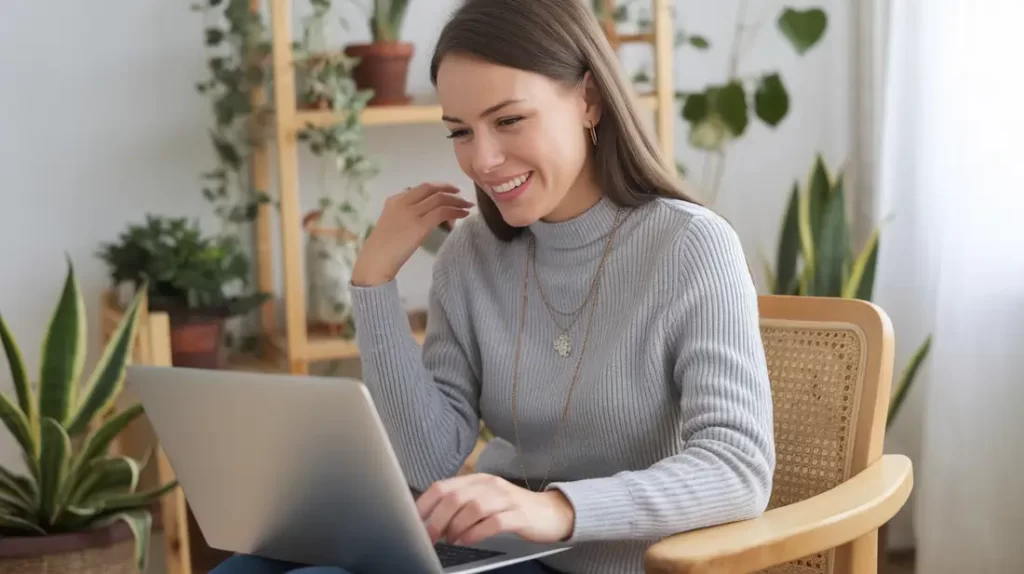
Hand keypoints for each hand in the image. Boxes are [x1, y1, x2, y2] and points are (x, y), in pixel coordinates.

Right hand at [351, 183, 472, 285]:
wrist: (376, 260)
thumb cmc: (384, 247)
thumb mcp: (392, 222)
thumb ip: (406, 213)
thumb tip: (428, 212)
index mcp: (395, 200)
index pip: (422, 188)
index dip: (439, 187)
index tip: (450, 191)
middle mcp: (403, 202)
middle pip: (432, 189)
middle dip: (449, 189)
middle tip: (461, 195)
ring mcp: (412, 212)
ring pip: (440, 199)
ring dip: (457, 201)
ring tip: (467, 206)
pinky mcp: (420, 225)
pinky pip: (442, 213)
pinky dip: (456, 211)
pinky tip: (463, 215)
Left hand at [416, 474, 575, 545]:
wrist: (552, 512)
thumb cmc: (512, 510)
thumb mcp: (485, 500)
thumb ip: (461, 504)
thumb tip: (428, 519)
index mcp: (478, 480)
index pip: (443, 486)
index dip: (424, 505)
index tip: (413, 523)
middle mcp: (490, 485)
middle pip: (455, 497)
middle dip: (437, 519)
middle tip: (429, 537)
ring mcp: (506, 499)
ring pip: (473, 508)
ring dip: (455, 526)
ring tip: (450, 540)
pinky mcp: (519, 515)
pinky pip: (493, 522)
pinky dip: (476, 533)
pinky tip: (467, 540)